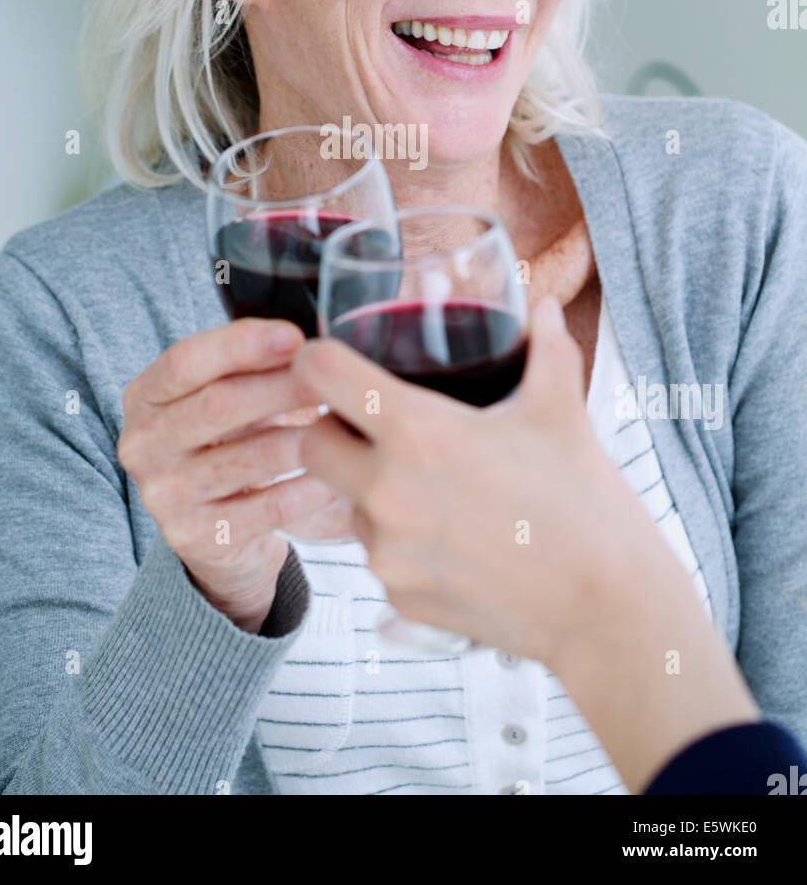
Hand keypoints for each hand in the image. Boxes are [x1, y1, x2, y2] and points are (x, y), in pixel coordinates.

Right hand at [118, 316, 340, 631]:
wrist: (221, 530)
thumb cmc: (231, 442)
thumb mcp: (226, 396)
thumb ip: (253, 366)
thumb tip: (313, 346)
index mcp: (144, 398)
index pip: (185, 361)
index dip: (241, 345)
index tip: (294, 337)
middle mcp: (142, 446)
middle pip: (218, 405)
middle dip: (283, 386)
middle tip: (333, 378)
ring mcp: (165, 497)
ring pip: (249, 458)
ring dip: (307, 438)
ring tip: (348, 424)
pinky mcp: (199, 538)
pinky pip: (269, 508)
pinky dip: (310, 489)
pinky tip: (341, 476)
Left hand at [293, 296, 759, 792]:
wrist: (607, 610)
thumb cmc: (585, 503)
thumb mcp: (561, 411)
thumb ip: (545, 348)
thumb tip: (544, 307)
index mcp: (418, 433)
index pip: (321, 375)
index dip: (319, 358)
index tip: (333, 357)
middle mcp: (387, 493)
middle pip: (310, 444)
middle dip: (332, 426)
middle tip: (373, 422)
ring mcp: (388, 553)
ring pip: (344, 502)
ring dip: (366, 486)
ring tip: (430, 482)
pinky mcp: (399, 597)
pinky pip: (377, 554)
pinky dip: (399, 539)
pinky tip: (451, 533)